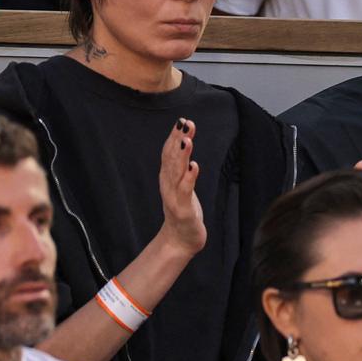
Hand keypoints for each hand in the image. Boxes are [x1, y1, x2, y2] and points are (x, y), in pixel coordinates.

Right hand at [156, 118, 204, 255]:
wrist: (180, 240)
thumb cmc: (183, 210)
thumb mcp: (181, 183)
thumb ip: (181, 165)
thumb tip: (182, 141)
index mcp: (167, 177)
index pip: (169, 153)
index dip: (174, 136)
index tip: (182, 120)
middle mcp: (168, 184)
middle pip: (171, 158)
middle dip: (177, 140)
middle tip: (184, 123)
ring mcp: (174, 197)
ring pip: (177, 172)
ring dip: (182, 155)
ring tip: (187, 139)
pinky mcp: (183, 209)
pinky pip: (185, 191)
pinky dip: (189, 178)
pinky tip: (194, 166)